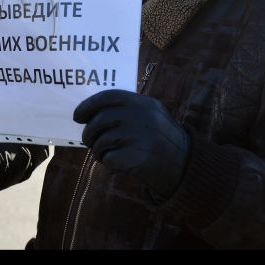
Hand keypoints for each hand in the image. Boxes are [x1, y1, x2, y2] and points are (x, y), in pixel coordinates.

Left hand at [74, 90, 189, 200]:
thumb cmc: (163, 142)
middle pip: (101, 120)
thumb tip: (90, 113)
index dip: (89, 105)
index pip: (109, 96)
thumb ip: (128, 111)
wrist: (187, 168)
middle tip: (88, 141)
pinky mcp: (139, 158)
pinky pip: (109, 159)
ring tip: (104, 155)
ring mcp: (142, 137)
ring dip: (98, 151)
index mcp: (145, 103)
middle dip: (89, 132)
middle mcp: (143, 116)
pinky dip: (107, 163)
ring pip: (102, 141)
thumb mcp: (152, 117)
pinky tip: (116, 165)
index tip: (77, 115)